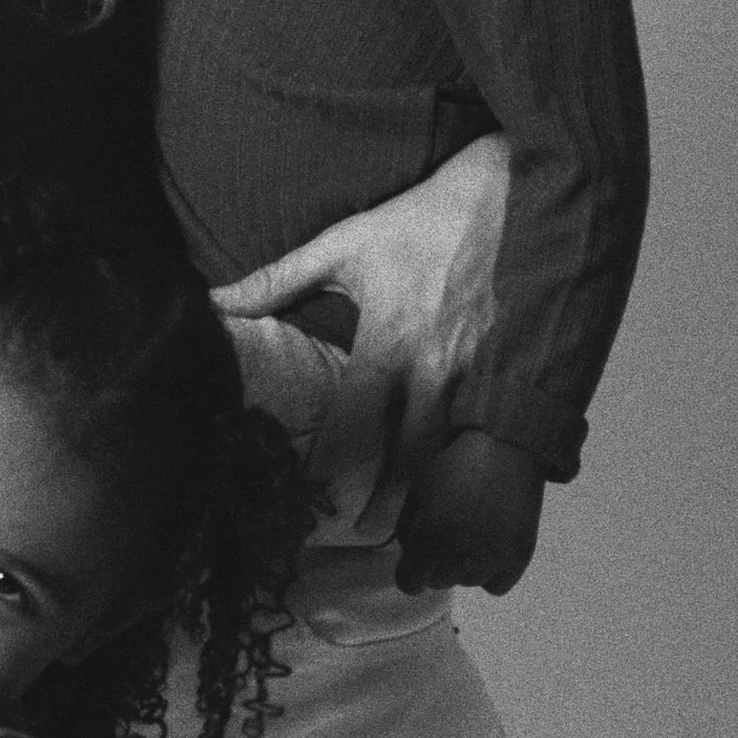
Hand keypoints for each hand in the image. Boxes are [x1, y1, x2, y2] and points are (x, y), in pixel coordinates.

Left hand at [216, 133, 509, 512]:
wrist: (523, 191)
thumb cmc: (426, 218)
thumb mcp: (348, 243)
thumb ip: (279, 279)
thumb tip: (215, 301)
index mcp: (390, 342)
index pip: (353, 429)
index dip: (331, 478)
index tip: (309, 510)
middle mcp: (438, 371)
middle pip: (408, 466)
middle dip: (384, 512)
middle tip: (361, 546)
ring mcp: (483, 380)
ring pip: (457, 464)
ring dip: (431, 506)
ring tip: (408, 543)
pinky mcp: (517, 378)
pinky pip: (495, 445)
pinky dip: (475, 477)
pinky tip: (462, 503)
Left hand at [393, 428, 544, 593]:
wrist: (505, 451)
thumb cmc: (454, 468)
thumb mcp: (416, 495)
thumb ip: (408, 532)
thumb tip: (412, 558)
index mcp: (429, 540)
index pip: (409, 583)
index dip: (410, 572)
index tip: (417, 560)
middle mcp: (459, 557)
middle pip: (437, 582)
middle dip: (436, 563)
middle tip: (449, 532)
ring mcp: (492, 561)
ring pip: (466, 582)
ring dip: (464, 566)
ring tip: (473, 532)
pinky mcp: (519, 559)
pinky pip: (496, 584)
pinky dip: (492, 572)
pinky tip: (491, 547)